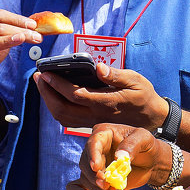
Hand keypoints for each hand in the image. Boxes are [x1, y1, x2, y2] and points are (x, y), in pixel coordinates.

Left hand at [33, 65, 168, 131]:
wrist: (151, 117)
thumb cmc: (143, 95)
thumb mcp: (135, 80)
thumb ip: (116, 74)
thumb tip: (98, 67)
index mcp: (106, 102)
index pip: (76, 95)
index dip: (58, 84)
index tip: (46, 72)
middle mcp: (96, 114)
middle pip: (63, 109)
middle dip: (47, 93)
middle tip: (38, 76)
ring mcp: (92, 121)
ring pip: (63, 116)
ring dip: (49, 101)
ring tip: (42, 83)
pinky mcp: (90, 122)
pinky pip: (68, 119)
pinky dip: (56, 107)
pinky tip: (53, 94)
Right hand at [66, 124, 171, 189]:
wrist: (150, 162)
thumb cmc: (146, 146)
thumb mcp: (144, 139)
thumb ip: (132, 145)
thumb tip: (119, 156)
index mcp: (104, 134)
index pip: (94, 142)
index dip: (93, 155)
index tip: (96, 167)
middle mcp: (95, 148)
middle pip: (86, 161)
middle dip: (94, 175)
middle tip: (105, 184)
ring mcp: (94, 164)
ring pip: (85, 175)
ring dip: (95, 186)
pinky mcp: (95, 178)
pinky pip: (80, 185)